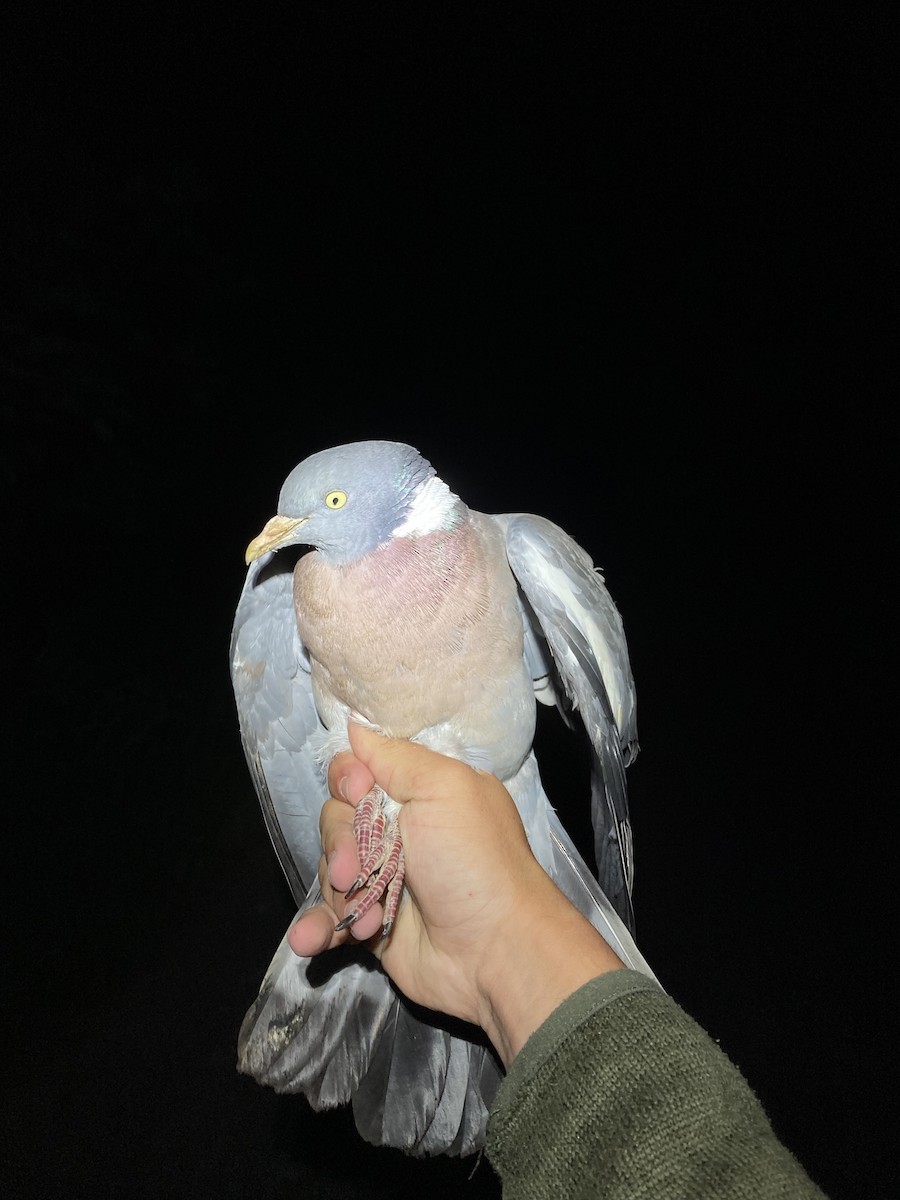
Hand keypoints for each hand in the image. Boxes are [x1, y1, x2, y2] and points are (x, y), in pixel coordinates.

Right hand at [289, 722, 622, 1064]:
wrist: (494, 951)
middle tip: (355, 871)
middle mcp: (400, 833)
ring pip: (329, 868)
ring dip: (338, 892)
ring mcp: (382, 880)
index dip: (349, 781)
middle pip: (336, 819)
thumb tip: (355, 724)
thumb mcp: (444, 789)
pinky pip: (326, 918)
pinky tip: (308, 940)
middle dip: (340, 843)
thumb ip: (395, 757)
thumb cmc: (474, 861)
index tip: (359, 794)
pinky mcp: (369, 924)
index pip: (359, 772)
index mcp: (421, 794)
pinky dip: (315, 928)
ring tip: (365, 918)